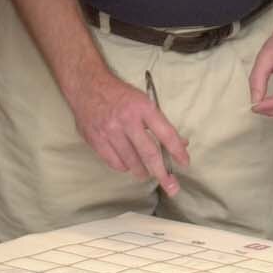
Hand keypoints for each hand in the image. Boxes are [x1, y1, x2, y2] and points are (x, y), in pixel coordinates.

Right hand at [67, 71, 188, 194]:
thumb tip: (181, 143)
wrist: (87, 85)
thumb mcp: (144, 101)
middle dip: (162, 173)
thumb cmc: (119, 94)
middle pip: (148, 153)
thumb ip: (161, 123)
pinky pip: (114, 162)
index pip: (165, 133)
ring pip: (131, 162)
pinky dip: (124, 167)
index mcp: (143, 107)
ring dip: (142, 172)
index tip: (185, 163)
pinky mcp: (95, 139)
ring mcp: (109, 130)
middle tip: (171, 186)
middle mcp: (126, 119)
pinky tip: (127, 164)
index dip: (177, 151)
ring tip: (146, 173)